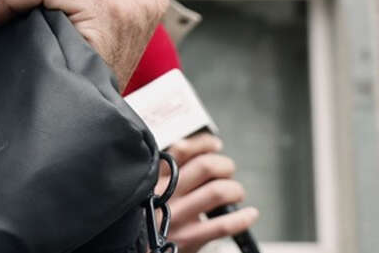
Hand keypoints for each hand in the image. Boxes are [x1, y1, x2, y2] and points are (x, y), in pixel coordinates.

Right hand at [158, 133, 259, 252]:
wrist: (137, 249)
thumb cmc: (147, 216)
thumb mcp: (148, 187)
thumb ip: (168, 169)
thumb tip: (203, 150)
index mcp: (154, 177)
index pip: (182, 149)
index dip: (205, 143)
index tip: (215, 146)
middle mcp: (165, 193)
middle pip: (205, 166)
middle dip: (225, 165)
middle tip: (227, 172)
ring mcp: (177, 216)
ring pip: (218, 191)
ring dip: (235, 189)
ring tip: (235, 193)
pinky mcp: (188, 238)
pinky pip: (224, 225)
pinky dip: (243, 218)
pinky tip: (249, 214)